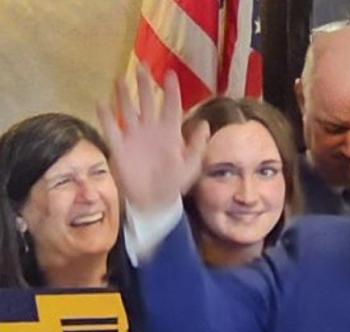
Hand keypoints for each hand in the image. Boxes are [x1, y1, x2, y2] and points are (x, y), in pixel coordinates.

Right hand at [98, 67, 209, 211]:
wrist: (154, 203)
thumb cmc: (173, 184)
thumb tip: (204, 124)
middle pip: (147, 102)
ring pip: (127, 110)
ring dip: (124, 95)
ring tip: (120, 80)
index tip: (170, 74)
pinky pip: (111, 129)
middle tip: (142, 66)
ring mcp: (133, 137)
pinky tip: (101, 103)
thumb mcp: (190, 167)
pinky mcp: (119, 147)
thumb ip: (196, 146)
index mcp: (169, 133)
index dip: (171, 91)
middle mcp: (150, 130)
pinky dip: (106, 117)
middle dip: (145, 84)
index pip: (172, 107)